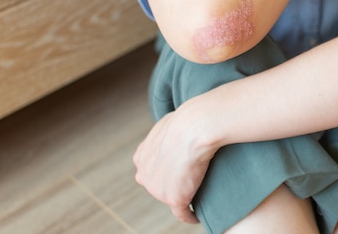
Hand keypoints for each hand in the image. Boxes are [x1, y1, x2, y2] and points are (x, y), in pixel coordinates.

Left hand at [133, 104, 216, 222]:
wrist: (193, 128)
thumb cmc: (185, 121)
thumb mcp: (167, 124)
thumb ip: (164, 135)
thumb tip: (176, 131)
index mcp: (141, 157)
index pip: (150, 170)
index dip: (164, 171)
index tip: (177, 170)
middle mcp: (144, 175)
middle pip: (158, 186)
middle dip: (170, 184)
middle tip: (190, 179)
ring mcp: (158, 189)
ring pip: (171, 197)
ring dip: (182, 197)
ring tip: (197, 192)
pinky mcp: (175, 198)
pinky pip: (183, 213)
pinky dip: (189, 216)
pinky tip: (196, 216)